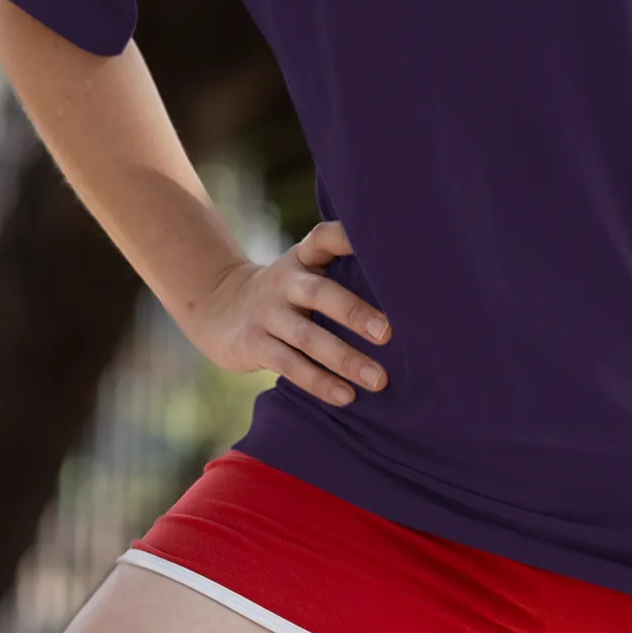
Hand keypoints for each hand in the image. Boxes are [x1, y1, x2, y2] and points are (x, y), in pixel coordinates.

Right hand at [193, 219, 391, 405]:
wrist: (220, 306)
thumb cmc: (288, 293)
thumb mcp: (306, 272)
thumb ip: (343, 273)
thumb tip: (411, 297)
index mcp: (303, 258)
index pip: (324, 238)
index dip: (348, 236)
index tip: (380, 241)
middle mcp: (284, 281)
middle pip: (319, 293)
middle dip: (354, 312)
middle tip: (389, 333)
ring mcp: (266, 313)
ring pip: (306, 337)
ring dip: (344, 359)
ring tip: (378, 379)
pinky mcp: (252, 344)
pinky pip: (289, 365)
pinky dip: (319, 382)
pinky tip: (346, 396)